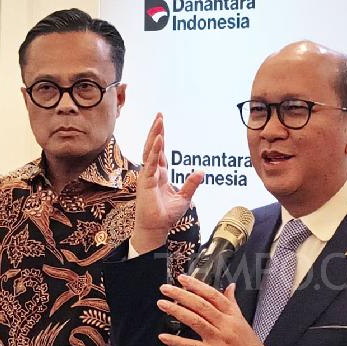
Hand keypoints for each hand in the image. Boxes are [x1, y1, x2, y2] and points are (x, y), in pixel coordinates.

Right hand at [131, 113, 202, 253]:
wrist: (156, 228)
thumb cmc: (166, 215)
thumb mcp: (184, 197)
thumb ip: (191, 183)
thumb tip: (201, 171)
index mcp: (159, 174)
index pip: (160, 152)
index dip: (160, 137)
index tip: (161, 123)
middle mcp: (152, 172)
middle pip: (153, 147)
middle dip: (156, 131)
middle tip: (159, 115)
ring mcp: (147, 176)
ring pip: (150, 152)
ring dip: (154, 136)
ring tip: (158, 122)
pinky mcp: (145, 183)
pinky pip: (150, 164)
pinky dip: (154, 152)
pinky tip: (158, 140)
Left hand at [157, 275, 276, 345]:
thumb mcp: (243, 321)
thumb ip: (233, 303)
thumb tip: (230, 287)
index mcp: (232, 315)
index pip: (213, 295)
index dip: (197, 285)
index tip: (183, 279)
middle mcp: (226, 324)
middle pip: (201, 305)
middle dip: (182, 294)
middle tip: (166, 289)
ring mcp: (219, 339)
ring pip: (196, 320)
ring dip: (177, 311)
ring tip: (163, 304)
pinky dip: (177, 341)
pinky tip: (164, 336)